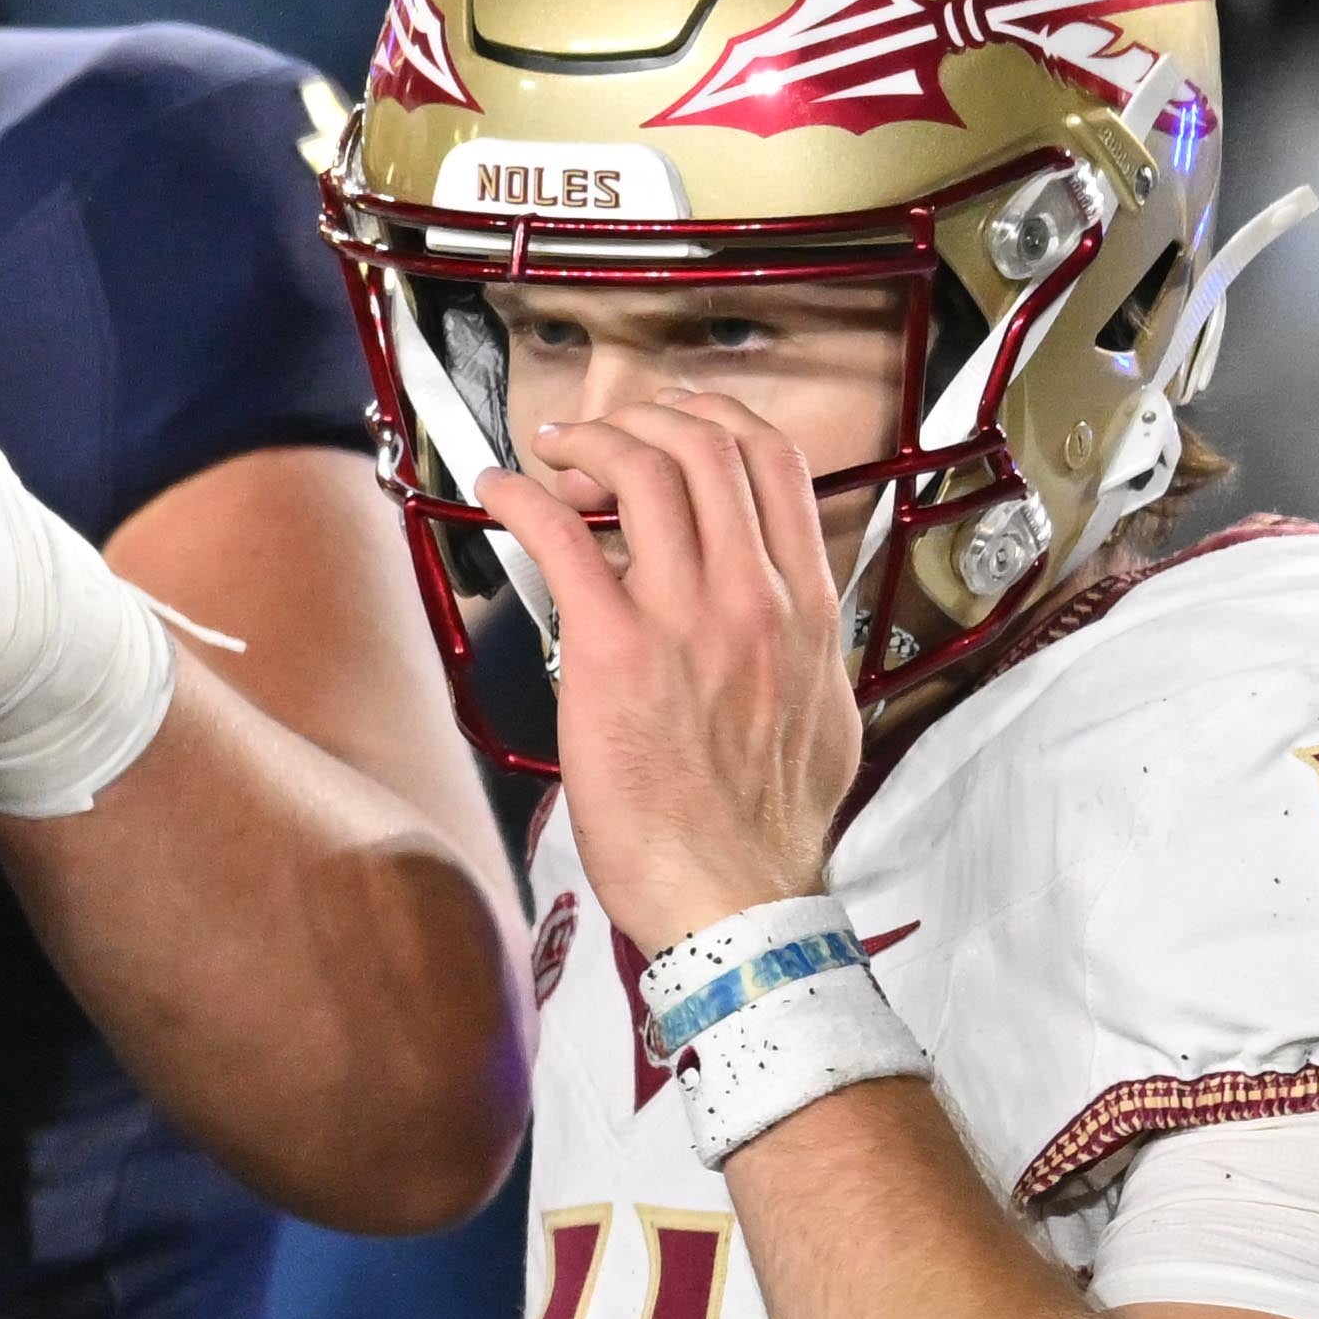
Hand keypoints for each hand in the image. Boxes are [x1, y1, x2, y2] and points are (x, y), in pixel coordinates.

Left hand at [468, 391, 856, 955]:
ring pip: (643, 470)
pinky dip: (522, 496)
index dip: (716, 420)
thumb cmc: (764, 831)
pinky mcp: (613, 652)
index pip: (776, 464)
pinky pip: (564, 538)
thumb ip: (803, 654)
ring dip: (586, 443)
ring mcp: (686, 620)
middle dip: (644, 418)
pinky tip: (496, 492)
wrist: (735, 900)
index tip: (675, 422)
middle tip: (599, 436)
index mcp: (808, 610)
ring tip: (549, 455)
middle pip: (707, 445)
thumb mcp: (822, 719)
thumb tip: (781, 625)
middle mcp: (754, 598)